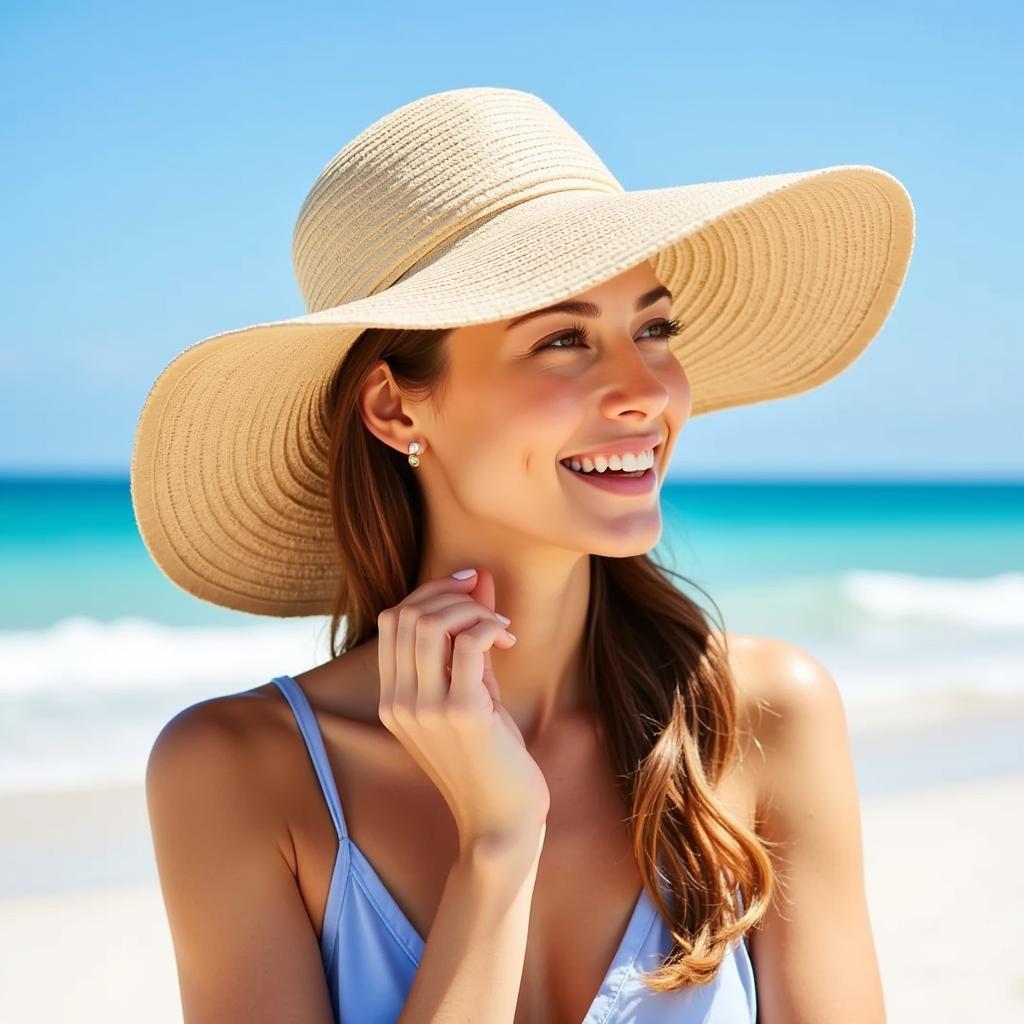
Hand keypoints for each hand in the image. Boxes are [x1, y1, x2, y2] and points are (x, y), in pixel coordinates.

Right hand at [376, 568, 550, 847]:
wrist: (500, 822)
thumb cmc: (490, 757)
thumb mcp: (473, 689)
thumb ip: (468, 637)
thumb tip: (478, 576)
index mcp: (392, 697)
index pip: (392, 618)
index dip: (430, 590)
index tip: (468, 587)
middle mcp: (399, 702)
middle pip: (408, 613)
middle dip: (452, 594)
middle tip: (488, 609)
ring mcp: (425, 709)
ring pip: (431, 623)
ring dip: (472, 609)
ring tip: (499, 626)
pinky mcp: (461, 714)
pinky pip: (467, 644)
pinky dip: (489, 626)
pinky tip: (507, 638)